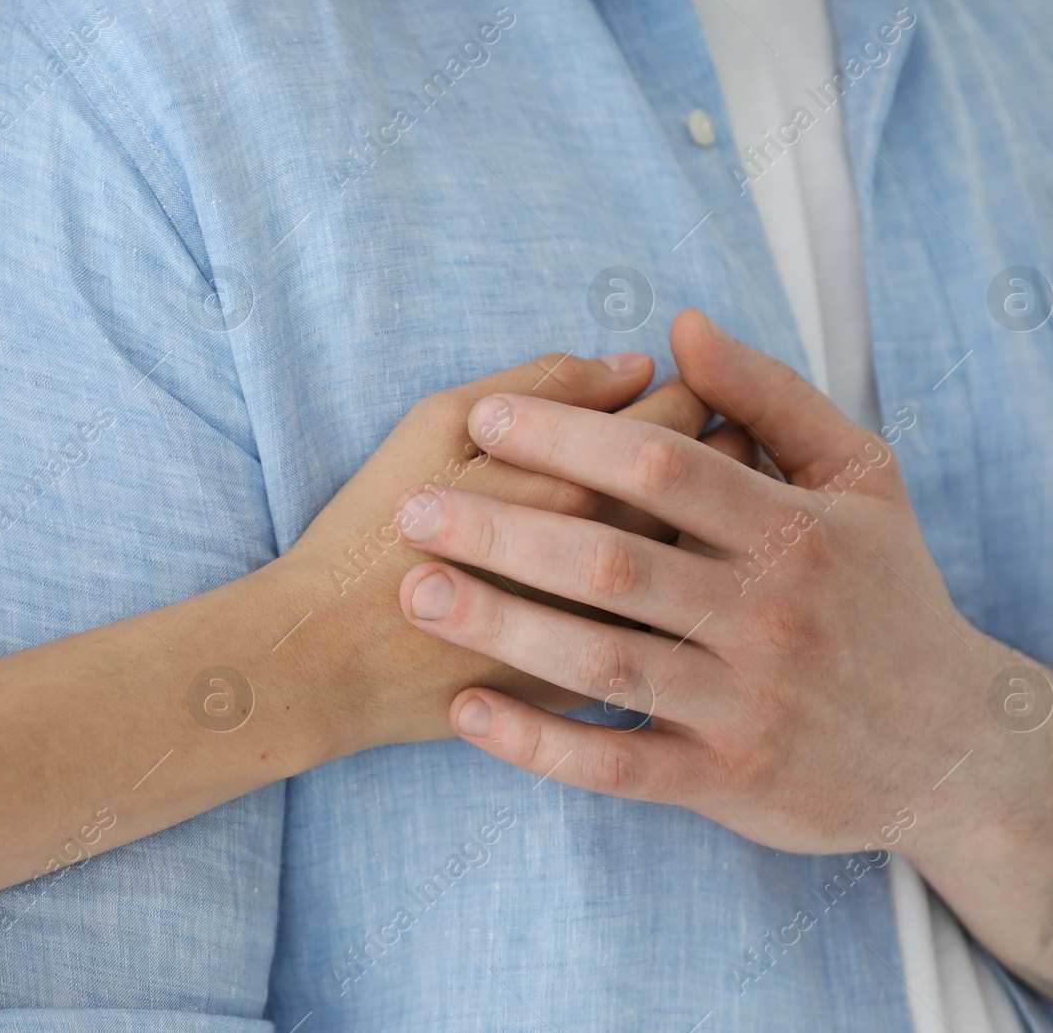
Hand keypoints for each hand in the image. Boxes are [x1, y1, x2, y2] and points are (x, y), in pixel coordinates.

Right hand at [269, 349, 757, 751]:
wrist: (331, 663)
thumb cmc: (373, 529)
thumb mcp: (436, 424)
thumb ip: (543, 386)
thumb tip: (634, 365)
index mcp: (587, 478)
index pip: (685, 416)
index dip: (696, 392)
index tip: (686, 387)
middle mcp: (621, 555)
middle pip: (711, 491)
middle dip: (721, 456)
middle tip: (715, 437)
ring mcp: (619, 628)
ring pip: (705, 566)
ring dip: (713, 529)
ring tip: (691, 506)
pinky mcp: (601, 685)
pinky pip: (667, 635)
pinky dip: (681, 601)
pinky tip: (666, 582)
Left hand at [391, 310, 1018, 854]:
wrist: (954, 747)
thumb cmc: (889, 594)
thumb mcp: (862, 479)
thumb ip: (773, 396)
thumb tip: (681, 326)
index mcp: (795, 530)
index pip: (664, 469)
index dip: (568, 436)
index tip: (484, 417)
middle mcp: (769, 615)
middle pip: (614, 562)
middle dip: (504, 529)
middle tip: (412, 508)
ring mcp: (746, 704)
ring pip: (604, 661)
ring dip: (500, 626)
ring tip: (415, 592)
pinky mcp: (727, 781)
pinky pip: (617, 766)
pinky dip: (538, 743)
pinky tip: (467, 712)